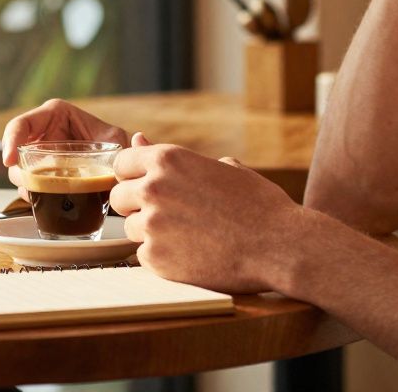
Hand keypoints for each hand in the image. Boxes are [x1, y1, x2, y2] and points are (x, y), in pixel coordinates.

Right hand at [2, 99, 130, 199]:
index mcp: (54, 115)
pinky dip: (34, 196)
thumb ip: (123, 142)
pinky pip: (28, 186)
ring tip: (43, 197)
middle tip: (30, 188)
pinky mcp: (40, 174)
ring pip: (19, 172)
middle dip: (19, 172)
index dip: (10, 141)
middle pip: (16, 153)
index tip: (10, 161)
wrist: (114, 166)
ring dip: (27, 187)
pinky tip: (46, 203)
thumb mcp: (116, 141)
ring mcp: (38, 155)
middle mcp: (42, 133)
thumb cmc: (113, 144)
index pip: (20, 125)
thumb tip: (138, 139)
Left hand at [110, 142, 304, 294]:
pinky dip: (162, 258)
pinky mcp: (156, 258)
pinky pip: (143, 256)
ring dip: (150, 234)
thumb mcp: (220, 168)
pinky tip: (191, 255)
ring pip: (129, 228)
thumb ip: (174, 158)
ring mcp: (152, 225)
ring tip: (188, 236)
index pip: (121, 163)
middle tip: (170, 216)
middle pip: (117, 197)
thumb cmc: (257, 204)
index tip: (150, 187)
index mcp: (168, 160)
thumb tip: (140, 138)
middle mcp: (153, 188)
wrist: (280, 245)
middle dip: (137, 206)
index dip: (134, 177)